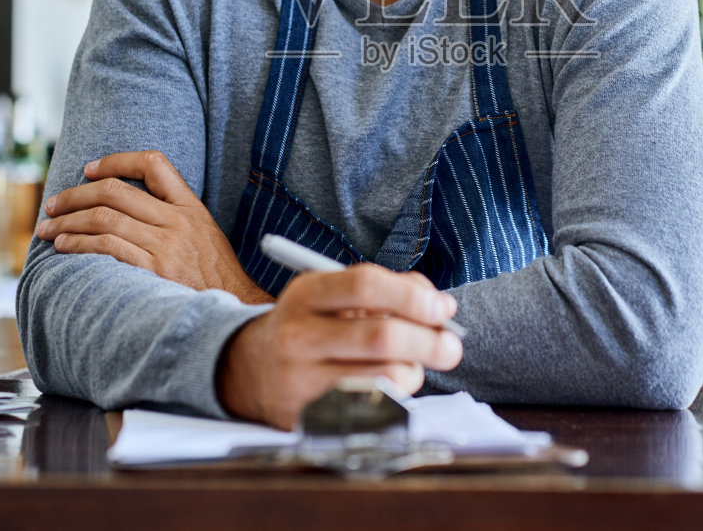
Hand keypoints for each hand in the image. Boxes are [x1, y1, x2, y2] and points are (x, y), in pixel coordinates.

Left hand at [37, 150, 269, 303]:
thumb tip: (128, 206)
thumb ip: (173, 216)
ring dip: (68, 222)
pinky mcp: (154, 271)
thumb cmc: (215, 277)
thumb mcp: (204, 234)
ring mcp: (166, 246)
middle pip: (116, 191)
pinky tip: (64, 247)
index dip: (117, 161)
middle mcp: (177, 221)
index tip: (90, 169)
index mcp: (190, 207)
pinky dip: (79, 244)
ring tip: (48, 229)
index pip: (154, 163)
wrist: (236, 310)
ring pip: (104, 218)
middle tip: (53, 203)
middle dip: (76, 194)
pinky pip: (107, 248)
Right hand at [215, 264, 461, 428]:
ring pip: (384, 377)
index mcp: (306, 293)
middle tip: (451, 345)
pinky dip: (396, 397)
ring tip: (412, 365)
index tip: (442, 307)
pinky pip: (373, 409)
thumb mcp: (334, 295)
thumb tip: (442, 307)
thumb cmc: (312, 325)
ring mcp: (300, 380)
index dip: (412, 296)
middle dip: (429, 340)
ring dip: (414, 371)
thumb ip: (389, 290)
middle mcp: (297, 335)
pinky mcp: (308, 418)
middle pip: (380, 336)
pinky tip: (390, 386)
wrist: (250, 370)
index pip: (365, 285)